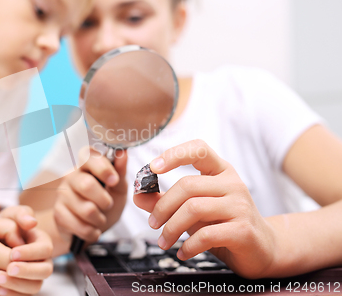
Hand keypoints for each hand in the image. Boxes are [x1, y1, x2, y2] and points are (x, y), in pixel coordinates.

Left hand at [0, 206, 52, 295]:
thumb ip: (21, 214)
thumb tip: (32, 223)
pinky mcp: (24, 289)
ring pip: (36, 286)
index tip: (12, 253)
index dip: (30, 252)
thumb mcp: (10, 216)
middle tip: (8, 269)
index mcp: (42, 243)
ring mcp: (34, 277)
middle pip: (45, 270)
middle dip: (27, 271)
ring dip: (18, 285)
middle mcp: (42, 261)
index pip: (45, 249)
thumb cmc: (3, 227)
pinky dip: (13, 295)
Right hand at [0, 215, 21, 295]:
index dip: (26, 255)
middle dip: (26, 270)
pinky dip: (11, 292)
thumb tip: (23, 242)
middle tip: (30, 262)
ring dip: (22, 283)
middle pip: (17, 276)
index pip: (16, 259)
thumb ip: (9, 227)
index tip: (26, 251)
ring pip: (13, 291)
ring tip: (22, 272)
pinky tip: (13, 282)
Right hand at [54, 148, 127, 243]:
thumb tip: (123, 153)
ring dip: (100, 219)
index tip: (114, 180)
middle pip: (87, 185)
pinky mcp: (58, 213)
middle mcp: (71, 176)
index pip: (88, 156)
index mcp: (86, 165)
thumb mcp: (118, 188)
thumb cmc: (104, 202)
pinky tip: (93, 229)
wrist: (89, 227)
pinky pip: (80, 226)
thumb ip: (120, 172)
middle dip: (104, 200)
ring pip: (86, 209)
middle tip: (108, 204)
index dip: (103, 168)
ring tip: (100, 218)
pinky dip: (92, 231)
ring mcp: (62, 195)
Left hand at [134, 140, 275, 278]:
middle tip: (152, 224)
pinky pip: (207, 234)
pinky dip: (188, 245)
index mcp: (220, 171)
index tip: (153, 167)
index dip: (174, 154)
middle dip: (163, 206)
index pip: (198, 149)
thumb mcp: (193, 209)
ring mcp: (240, 206)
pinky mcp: (243, 230)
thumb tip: (138, 196)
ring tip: (163, 241)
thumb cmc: (223, 224)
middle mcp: (232, 183)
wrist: (262, 249)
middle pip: (187, 185)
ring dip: (171, 228)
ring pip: (194, 208)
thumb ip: (166, 200)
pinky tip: (182, 252)